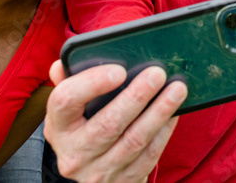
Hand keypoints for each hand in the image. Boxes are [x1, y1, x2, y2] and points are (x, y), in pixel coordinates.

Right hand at [44, 60, 186, 182]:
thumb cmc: (83, 127)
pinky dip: (164, 131)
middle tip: (157, 74)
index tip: (119, 70)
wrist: (92, 172)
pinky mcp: (124, 181)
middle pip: (107, 124)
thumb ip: (69, 83)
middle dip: (136, 97)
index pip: (65, 101)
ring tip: (177, 89)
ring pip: (134, 141)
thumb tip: (63, 64)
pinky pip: (149, 155)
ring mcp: (99, 172)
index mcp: (58, 127)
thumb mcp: (70, 110)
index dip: (91, 83)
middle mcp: (75, 154)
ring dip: (159, 112)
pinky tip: (175, 112)